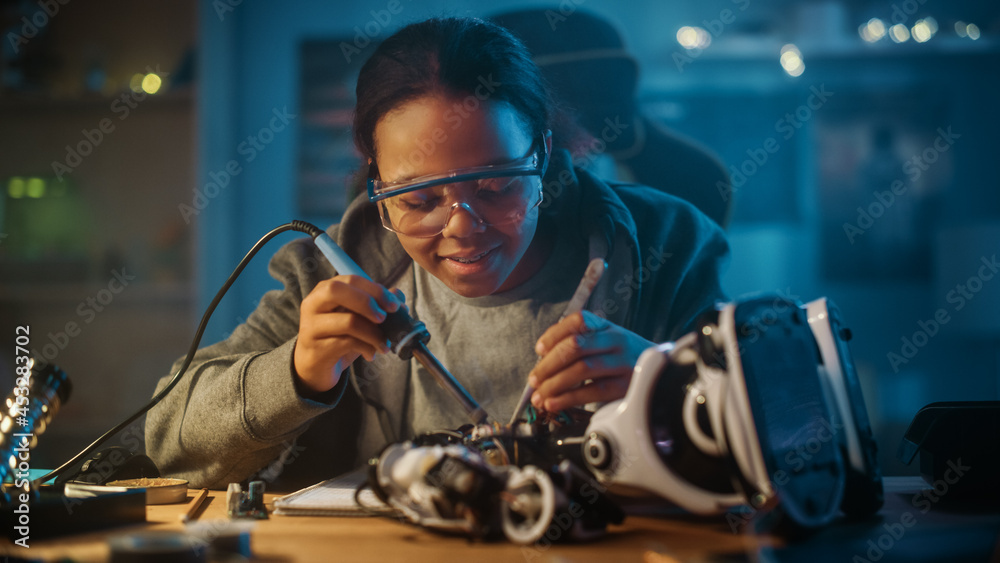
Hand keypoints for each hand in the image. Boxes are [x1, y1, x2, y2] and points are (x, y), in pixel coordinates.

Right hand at [294, 275, 403, 392]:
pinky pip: (347, 343)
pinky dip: (366, 348)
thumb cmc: (338, 336)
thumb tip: (398, 295)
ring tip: (384, 345)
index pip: (351, 280)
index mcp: (325, 290)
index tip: (394, 305)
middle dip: (368, 302)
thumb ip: (377, 304)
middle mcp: (314, 304)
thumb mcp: (358, 318)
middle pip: (337, 291)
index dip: (376, 290)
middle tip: (384, 318)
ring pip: (348, 321)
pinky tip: (371, 354)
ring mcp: (311, 326)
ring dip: (374, 334)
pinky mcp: (316, 348)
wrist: (316, 366)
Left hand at [528, 311, 653, 411]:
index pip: (578, 320)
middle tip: (534, 380)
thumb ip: (579, 345)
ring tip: (540, 396)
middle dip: (548, 365)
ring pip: (582, 370)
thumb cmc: (623, 358)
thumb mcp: (606, 342)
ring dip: (554, 384)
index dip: (554, 334)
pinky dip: (568, 399)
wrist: (662, 372)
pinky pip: (592, 392)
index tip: (539, 349)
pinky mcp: (625, 387)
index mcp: (607, 327)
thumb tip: (543, 362)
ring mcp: (622, 363)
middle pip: (576, 346)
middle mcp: (616, 341)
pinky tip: (554, 404)